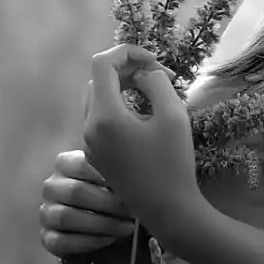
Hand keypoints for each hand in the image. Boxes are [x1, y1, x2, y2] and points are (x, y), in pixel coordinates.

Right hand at [38, 149, 136, 257]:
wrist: (105, 223)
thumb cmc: (113, 194)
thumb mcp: (115, 178)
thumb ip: (116, 172)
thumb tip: (132, 173)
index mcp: (66, 164)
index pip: (82, 164)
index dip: (108, 176)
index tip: (131, 185)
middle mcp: (52, 186)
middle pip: (74, 191)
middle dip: (108, 203)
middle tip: (133, 210)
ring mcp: (47, 213)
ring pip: (65, 217)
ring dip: (101, 224)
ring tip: (126, 227)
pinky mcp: (48, 238)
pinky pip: (62, 241)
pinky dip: (89, 242)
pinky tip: (110, 239)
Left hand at [81, 44, 204, 234]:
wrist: (168, 210)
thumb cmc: (174, 163)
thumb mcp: (173, 115)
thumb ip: (156, 83)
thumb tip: (141, 75)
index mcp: (104, 116)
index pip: (102, 64)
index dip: (127, 52)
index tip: (155, 60)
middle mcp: (89, 128)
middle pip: (99, 80)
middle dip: (128, 70)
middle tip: (161, 77)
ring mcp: (89, 144)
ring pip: (99, 99)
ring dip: (123, 88)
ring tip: (155, 95)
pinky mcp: (96, 156)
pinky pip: (101, 120)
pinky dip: (119, 108)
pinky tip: (145, 118)